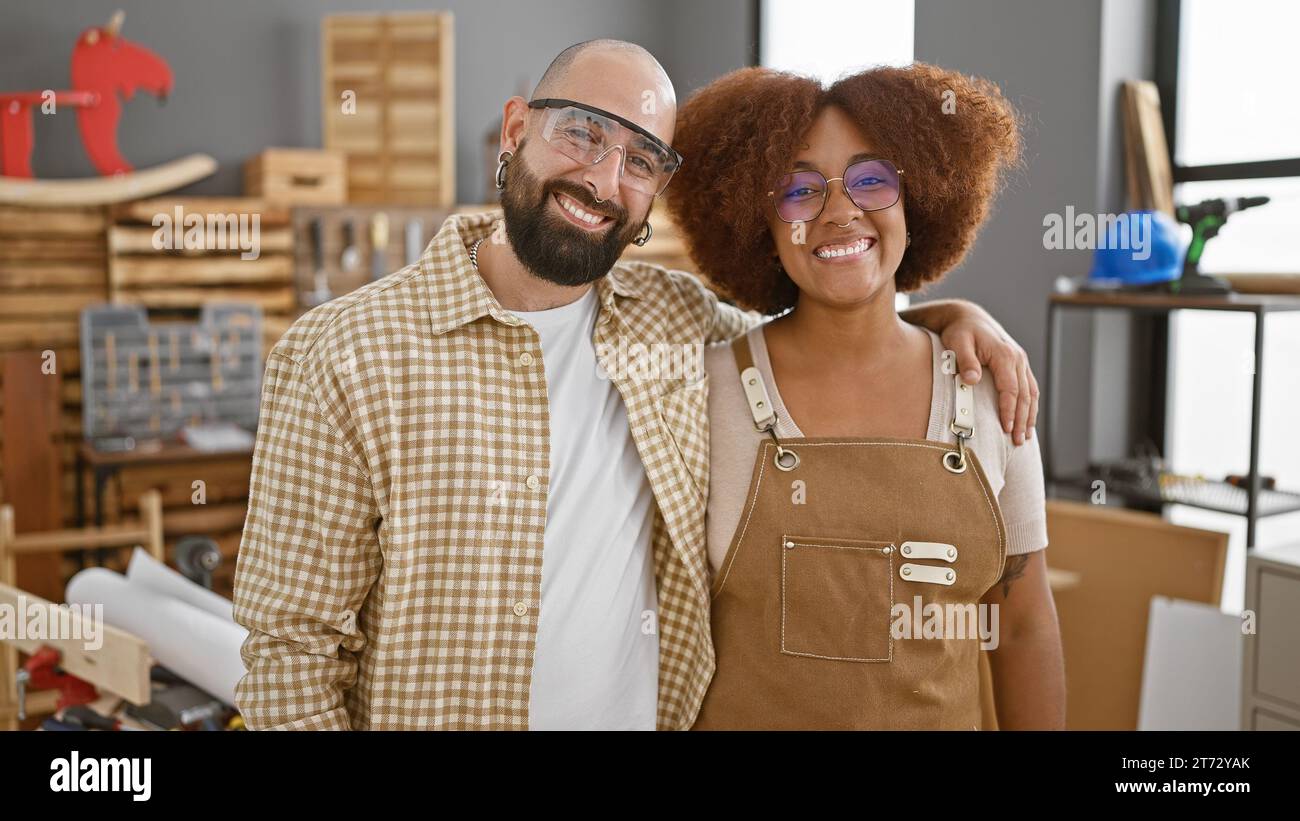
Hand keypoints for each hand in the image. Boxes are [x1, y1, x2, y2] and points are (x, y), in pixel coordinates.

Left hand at [940, 315, 1038, 444]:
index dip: (1009, 410)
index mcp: (1004, 355)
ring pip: (1031, 393)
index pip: (1010, 389)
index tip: (1006, 428)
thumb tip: (972, 380)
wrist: (968, 317)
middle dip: (1022, 419)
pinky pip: (1029, 388)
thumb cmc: (961, 331)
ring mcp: (1021, 361)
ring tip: (1024, 437)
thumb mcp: (958, 343)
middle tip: (1017, 441)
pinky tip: (1027, 420)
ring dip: (1029, 416)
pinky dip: (1030, 405)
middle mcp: (1017, 358)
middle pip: (1024, 395)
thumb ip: (965, 361)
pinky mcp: (1019, 365)